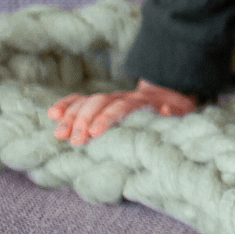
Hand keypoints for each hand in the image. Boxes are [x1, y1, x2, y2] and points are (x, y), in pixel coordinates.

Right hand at [48, 79, 195, 144]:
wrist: (171, 92)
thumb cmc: (176, 111)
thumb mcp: (181, 113)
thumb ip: (172, 113)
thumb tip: (164, 110)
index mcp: (143, 102)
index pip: (121, 108)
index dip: (107, 119)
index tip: (94, 133)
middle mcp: (124, 96)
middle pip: (100, 103)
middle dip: (85, 121)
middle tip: (74, 141)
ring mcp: (111, 97)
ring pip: (88, 102)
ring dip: (71, 116)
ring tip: (59, 134)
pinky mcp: (102, 101)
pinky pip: (81, 100)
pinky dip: (67, 105)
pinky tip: (53, 114)